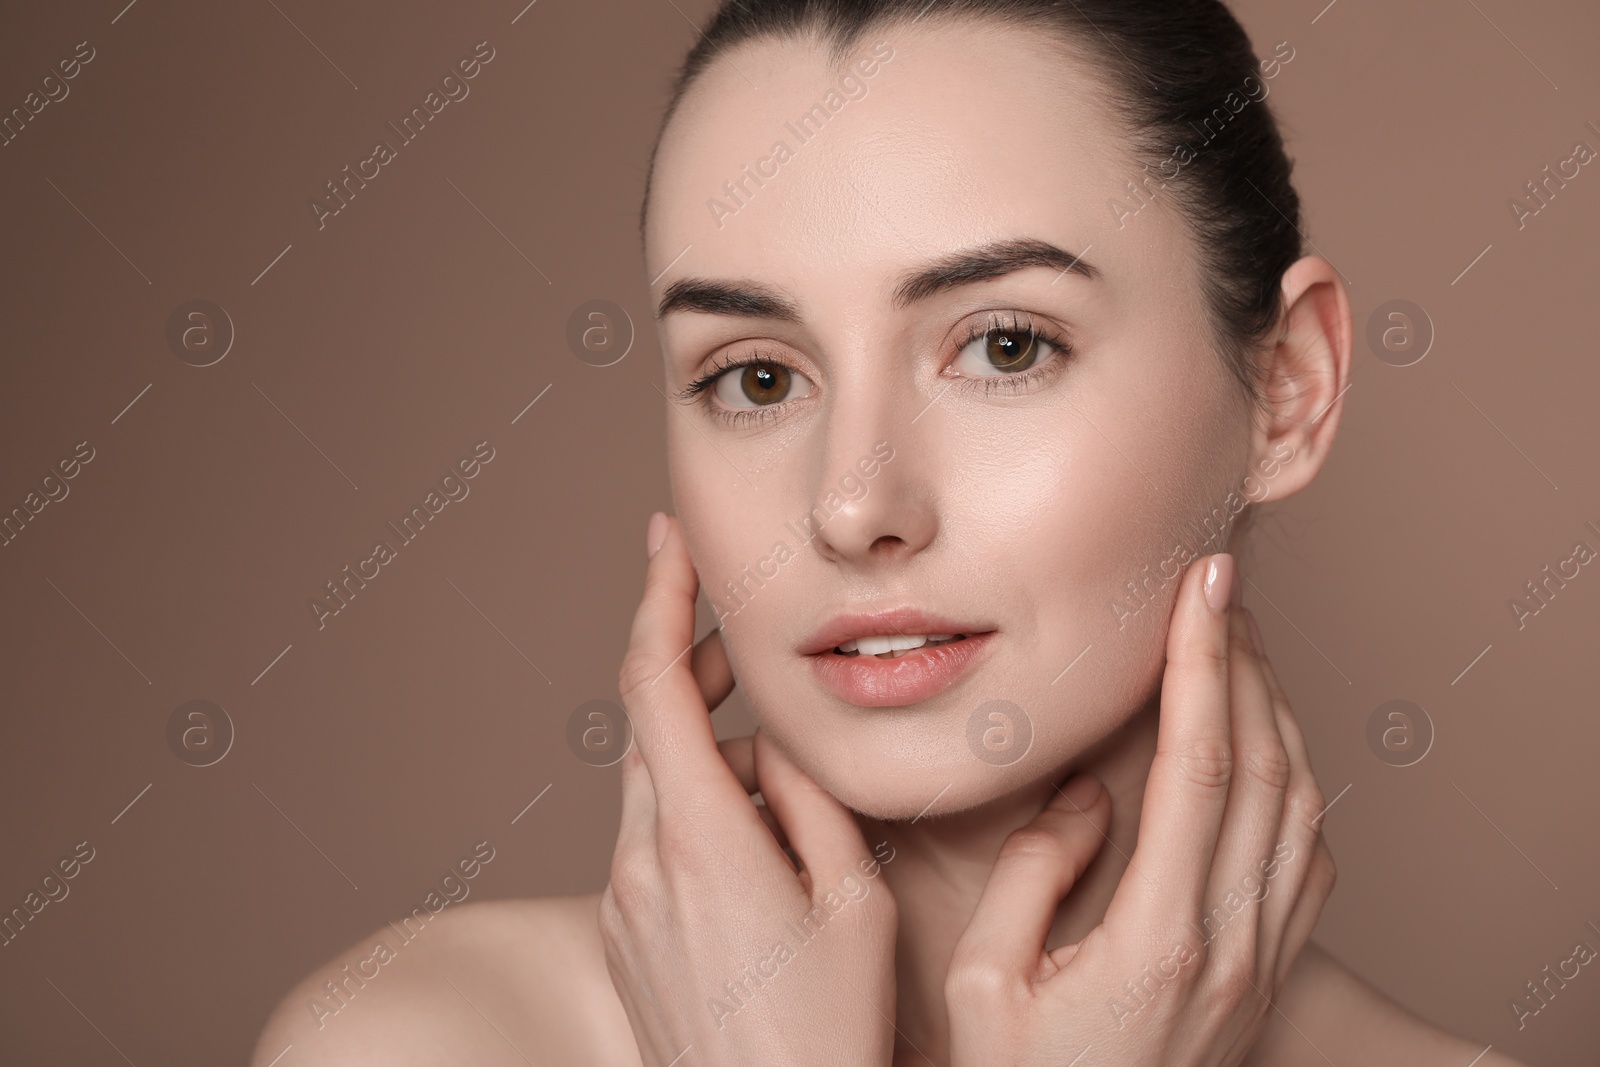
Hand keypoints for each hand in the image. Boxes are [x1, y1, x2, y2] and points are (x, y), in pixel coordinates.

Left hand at [598, 513, 899, 1066]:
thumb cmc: (823, 1031)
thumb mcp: (851, 900)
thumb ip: (811, 800)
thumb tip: (779, 742)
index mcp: (698, 839)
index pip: (651, 686)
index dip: (656, 601)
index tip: (666, 543)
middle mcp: (639, 863)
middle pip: (648, 727)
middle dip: (695, 673)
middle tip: (750, 652)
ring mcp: (622, 902)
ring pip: (653, 784)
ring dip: (705, 750)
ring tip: (778, 768)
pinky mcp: (623, 933)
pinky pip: (651, 838)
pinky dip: (696, 809)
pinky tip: (759, 841)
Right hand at [944, 552, 1336, 1065]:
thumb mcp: (985, 984)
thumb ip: (1035, 873)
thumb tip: (1088, 798)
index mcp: (1159, 936)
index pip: (1201, 766)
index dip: (1202, 664)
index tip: (1202, 590)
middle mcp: (1231, 945)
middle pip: (1268, 770)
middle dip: (1246, 666)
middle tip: (1219, 595)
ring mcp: (1261, 967)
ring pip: (1302, 811)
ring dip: (1278, 717)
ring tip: (1239, 652)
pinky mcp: (1268, 983)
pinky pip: (1309, 865)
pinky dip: (1298, 788)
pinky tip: (1268, 758)